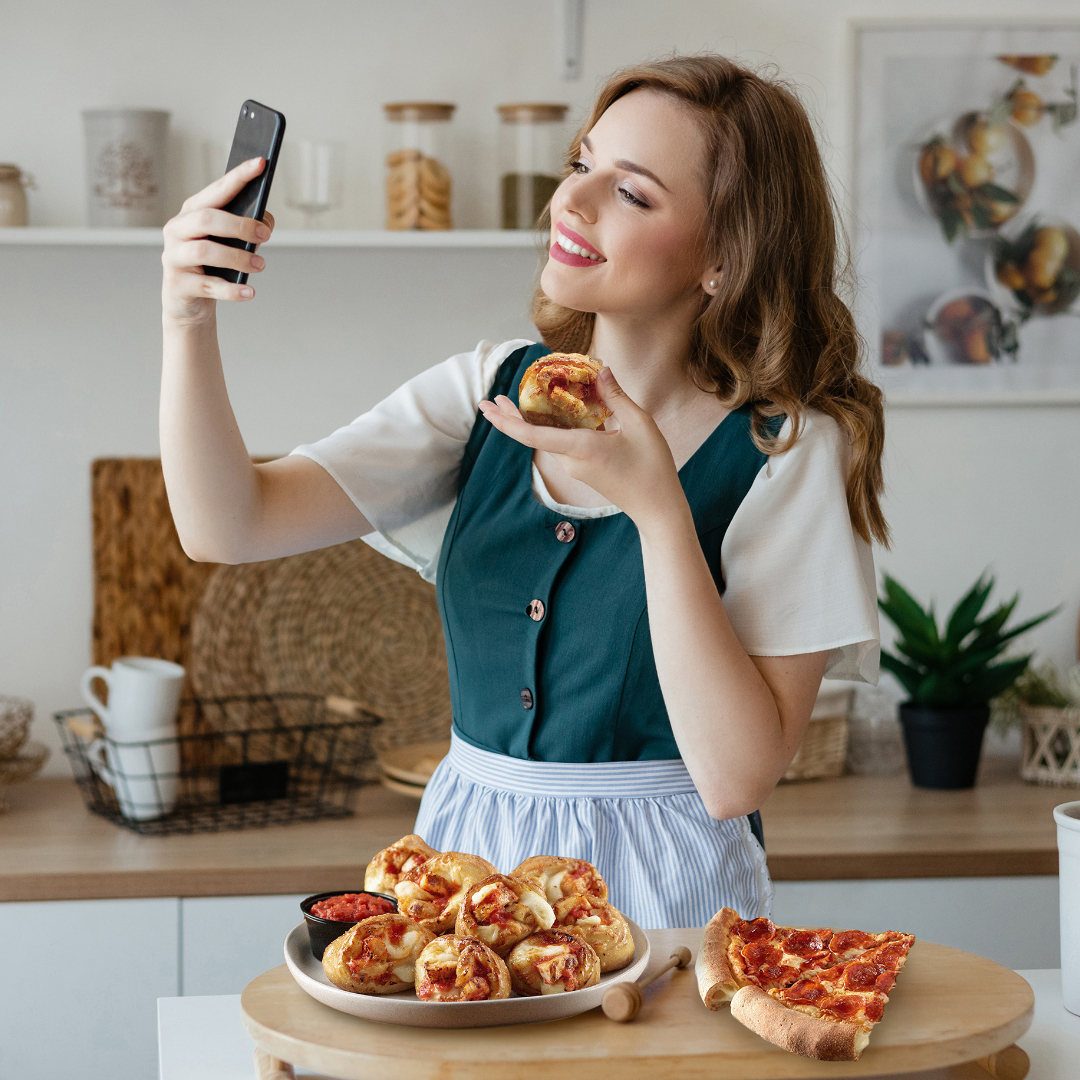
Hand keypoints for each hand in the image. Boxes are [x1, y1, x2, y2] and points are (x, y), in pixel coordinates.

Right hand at [161, 157, 274, 324]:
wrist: (188, 303)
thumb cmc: (212, 268)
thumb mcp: (228, 244)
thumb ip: (245, 229)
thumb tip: (264, 223)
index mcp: (192, 213)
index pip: (217, 190)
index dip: (238, 177)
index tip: (261, 164)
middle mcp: (177, 229)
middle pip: (207, 218)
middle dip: (240, 224)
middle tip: (265, 235)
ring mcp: (174, 256)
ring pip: (205, 251)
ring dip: (238, 258)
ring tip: (261, 265)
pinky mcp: (178, 285)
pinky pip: (208, 286)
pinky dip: (232, 290)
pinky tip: (249, 292)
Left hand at [477, 367, 687, 529]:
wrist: (657, 508)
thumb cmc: (653, 468)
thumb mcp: (640, 424)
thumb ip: (617, 396)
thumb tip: (601, 370)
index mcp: (580, 448)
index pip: (532, 435)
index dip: (506, 421)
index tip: (488, 407)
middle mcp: (571, 460)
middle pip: (532, 436)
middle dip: (509, 418)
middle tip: (491, 399)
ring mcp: (575, 468)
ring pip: (545, 440)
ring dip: (530, 421)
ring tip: (517, 400)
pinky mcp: (583, 470)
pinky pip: (560, 445)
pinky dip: (550, 428)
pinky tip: (554, 413)